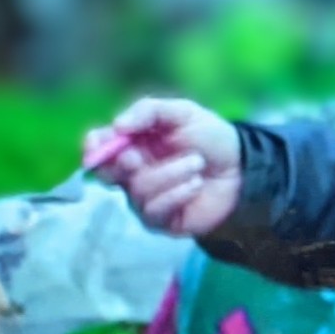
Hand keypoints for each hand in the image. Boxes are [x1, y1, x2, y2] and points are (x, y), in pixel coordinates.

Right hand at [81, 97, 242, 239]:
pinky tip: (196, 184)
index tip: (96, 144)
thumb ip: (148, 111)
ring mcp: (145, 199)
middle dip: (123, 163)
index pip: (98, 148)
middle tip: (139, 156)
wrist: (241, 168)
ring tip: (197, 164)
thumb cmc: (210, 138)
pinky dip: (177, 193)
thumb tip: (117, 126)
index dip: (93, 147)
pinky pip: (154, 211)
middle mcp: (133, 173)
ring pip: (138, 191)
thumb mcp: (181, 113)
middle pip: (106, 174)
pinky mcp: (161, 222)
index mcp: (132, 144)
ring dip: (169, 174)